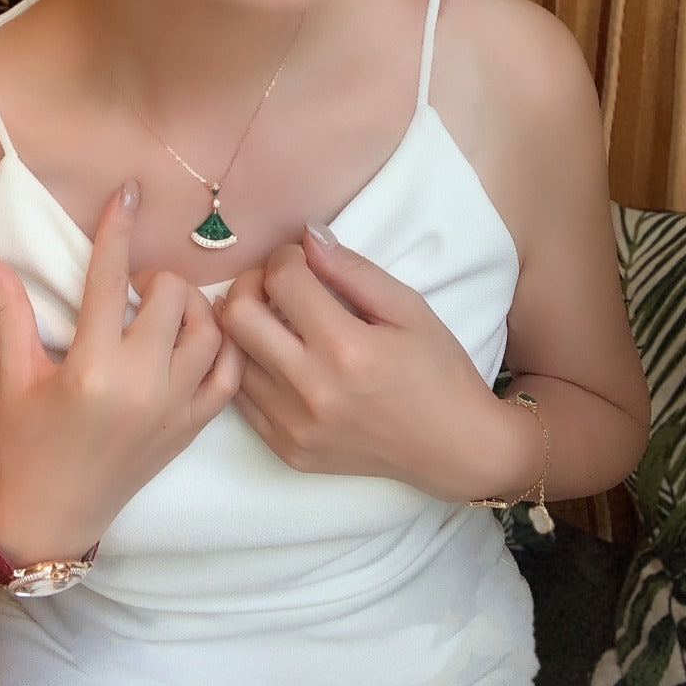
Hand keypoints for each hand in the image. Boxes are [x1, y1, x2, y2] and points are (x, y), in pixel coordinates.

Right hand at [0, 181, 243, 563]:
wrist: (50, 518)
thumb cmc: (25, 445)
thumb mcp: (13, 377)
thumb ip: (9, 311)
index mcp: (90, 368)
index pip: (108, 278)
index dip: (117, 229)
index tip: (128, 191)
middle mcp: (139, 384)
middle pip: (171, 295)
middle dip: (153, 278)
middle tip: (132, 290)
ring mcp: (173, 408)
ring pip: (210, 329)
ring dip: (192, 308)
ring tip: (165, 313)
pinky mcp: (191, 428)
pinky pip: (230, 374)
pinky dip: (223, 347)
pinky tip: (198, 338)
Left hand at [219, 224, 504, 499]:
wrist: (454, 448)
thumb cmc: (437, 371)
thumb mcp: (407, 307)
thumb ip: (351, 269)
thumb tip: (306, 236)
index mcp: (346, 349)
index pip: (282, 280)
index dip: (286, 257)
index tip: (301, 259)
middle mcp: (312, 390)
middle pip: (237, 316)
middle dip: (251, 285)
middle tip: (276, 284)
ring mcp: (294, 426)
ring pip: (232, 357)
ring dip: (247, 328)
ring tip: (277, 321)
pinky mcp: (287, 449)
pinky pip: (241, 398)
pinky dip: (251, 368)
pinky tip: (279, 357)